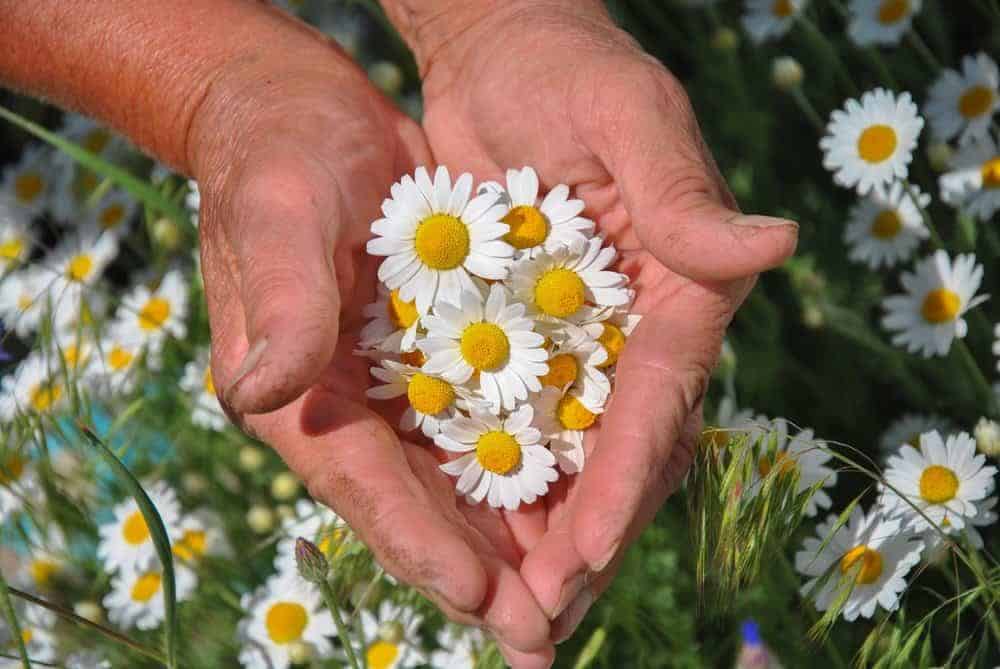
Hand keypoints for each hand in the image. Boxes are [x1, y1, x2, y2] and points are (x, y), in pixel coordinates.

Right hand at [189, 15, 553, 660]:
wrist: (302, 116)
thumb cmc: (280, 156)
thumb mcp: (279, 213)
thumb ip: (281, 300)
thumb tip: (260, 392)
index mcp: (300, 389)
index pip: (364, 482)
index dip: (421, 541)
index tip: (480, 597)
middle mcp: (346, 406)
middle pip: (418, 506)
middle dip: (479, 574)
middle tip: (541, 639)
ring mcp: (391, 389)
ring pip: (457, 482)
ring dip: (511, 544)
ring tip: (569, 602)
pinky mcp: (431, 358)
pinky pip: (482, 428)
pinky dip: (525, 472)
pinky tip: (574, 508)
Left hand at [411, 1, 798, 657]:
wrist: (500, 53)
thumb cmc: (570, 67)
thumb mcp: (627, 118)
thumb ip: (685, 195)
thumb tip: (774, 247)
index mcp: (682, 288)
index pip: (659, 399)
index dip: (625, 479)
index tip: (584, 550)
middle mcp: (637, 327)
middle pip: (619, 449)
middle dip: (586, 533)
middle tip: (542, 617)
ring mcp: (579, 338)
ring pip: (569, 453)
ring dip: (542, 530)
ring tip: (510, 608)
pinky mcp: (523, 334)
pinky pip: (514, 418)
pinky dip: (499, 478)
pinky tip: (470, 535)